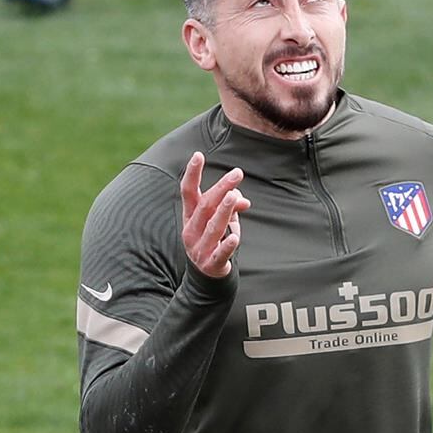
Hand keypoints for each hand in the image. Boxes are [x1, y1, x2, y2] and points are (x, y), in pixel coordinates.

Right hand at [180, 152, 249, 277]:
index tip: (198, 155)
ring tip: (234, 196)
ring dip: (224, 211)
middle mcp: (191, 230)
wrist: (207, 277)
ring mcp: (199, 248)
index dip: (192, 173)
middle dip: (221, 188)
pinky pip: (220, 253)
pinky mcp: (211, 264)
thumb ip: (231, 207)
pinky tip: (235, 238)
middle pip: (205, 206)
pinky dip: (227, 245)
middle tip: (237, 173)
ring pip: (212, 227)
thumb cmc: (214, 242)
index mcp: (190, 217)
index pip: (188, 191)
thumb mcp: (222, 222)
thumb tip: (243, 198)